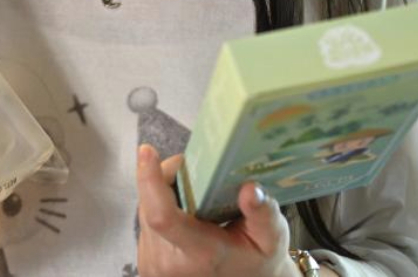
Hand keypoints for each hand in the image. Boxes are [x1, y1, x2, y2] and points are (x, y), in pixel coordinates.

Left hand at [135, 145, 299, 276]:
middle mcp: (169, 262)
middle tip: (200, 173)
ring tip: (198, 195)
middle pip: (151, 203)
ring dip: (165, 192)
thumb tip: (251, 188)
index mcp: (201, 253)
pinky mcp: (146, 262)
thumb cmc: (257, 260)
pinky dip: (162, 208)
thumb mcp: (272, 238)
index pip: (162, 216)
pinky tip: (187, 213)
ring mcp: (154, 264)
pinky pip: (145, 221)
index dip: (149, 180)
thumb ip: (264, 214)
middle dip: (169, 177)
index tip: (147, 151)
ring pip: (145, 208)